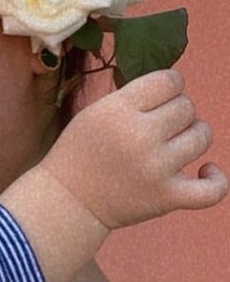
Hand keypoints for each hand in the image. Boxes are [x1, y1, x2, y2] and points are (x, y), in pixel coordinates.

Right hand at [40, 69, 226, 228]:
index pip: (169, 81)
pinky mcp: (167, 197)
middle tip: (156, 126)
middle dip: (175, 112)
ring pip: (202, 136)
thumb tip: (174, 86)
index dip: (169, 86)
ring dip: (192, 136)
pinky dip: (216, 179)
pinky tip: (206, 170)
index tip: (159, 97)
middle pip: (186, 107)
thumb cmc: (80, 152)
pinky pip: (214, 189)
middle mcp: (139, 136)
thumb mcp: (94, 112)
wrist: (67, 200)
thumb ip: (131, 97)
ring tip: (173, 144)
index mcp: (117, 110)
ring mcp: (156, 168)